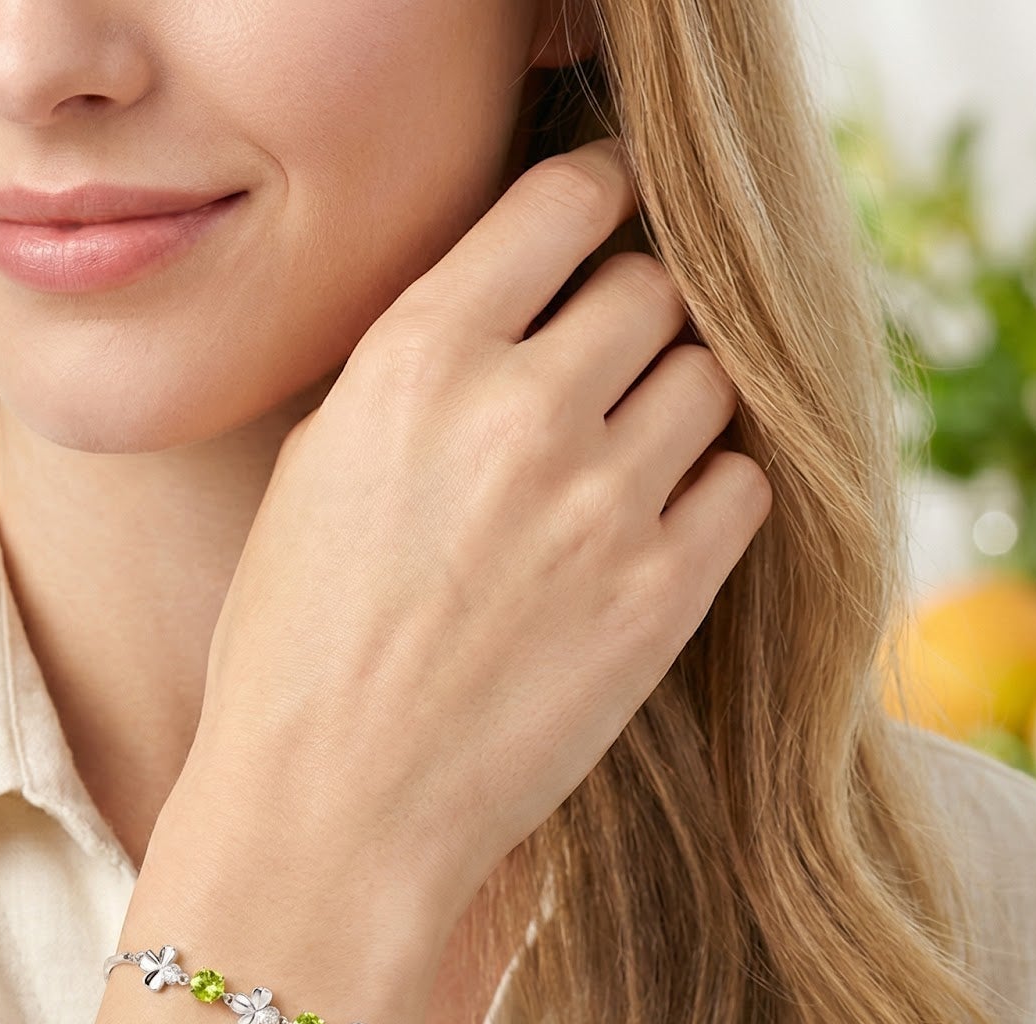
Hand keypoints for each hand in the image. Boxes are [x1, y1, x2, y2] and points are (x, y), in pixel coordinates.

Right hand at [185, 136, 772, 934]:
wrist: (330, 811)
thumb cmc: (292, 652)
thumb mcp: (313, 477)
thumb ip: (414, 377)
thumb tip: (500, 316)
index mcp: (416, 363)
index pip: (565, 201)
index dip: (595, 201)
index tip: (600, 226)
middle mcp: (519, 411)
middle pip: (653, 288)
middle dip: (631, 319)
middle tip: (600, 375)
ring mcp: (602, 505)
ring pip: (710, 381)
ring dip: (674, 406)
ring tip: (620, 465)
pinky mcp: (662, 597)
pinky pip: (743, 485)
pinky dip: (709, 492)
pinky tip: (650, 531)